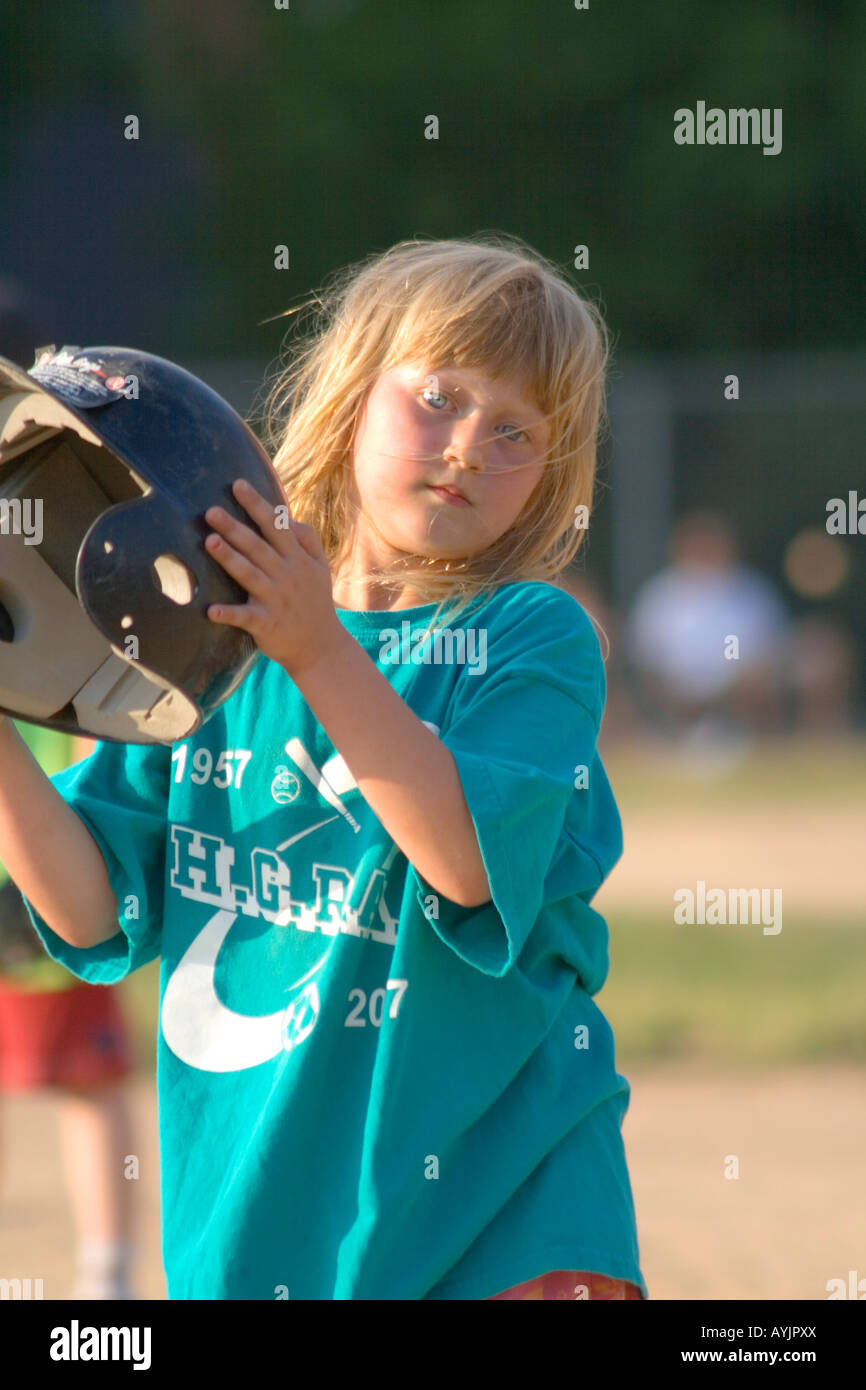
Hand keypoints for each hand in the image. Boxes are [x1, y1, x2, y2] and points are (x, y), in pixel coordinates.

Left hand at [204, 478, 343, 678]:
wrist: (321, 646)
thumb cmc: (315, 602)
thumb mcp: (321, 568)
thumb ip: (308, 540)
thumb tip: (290, 516)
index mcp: (297, 559)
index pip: (276, 526)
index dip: (257, 505)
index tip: (237, 485)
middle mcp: (286, 575)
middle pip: (257, 547)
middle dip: (235, 527)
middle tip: (211, 511)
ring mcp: (275, 600)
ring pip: (249, 575)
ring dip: (230, 559)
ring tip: (210, 542)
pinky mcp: (266, 624)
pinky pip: (245, 617)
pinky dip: (228, 614)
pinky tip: (210, 610)